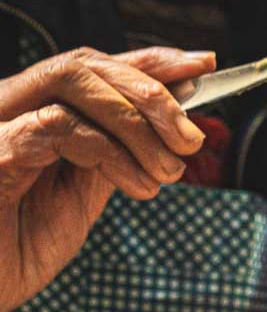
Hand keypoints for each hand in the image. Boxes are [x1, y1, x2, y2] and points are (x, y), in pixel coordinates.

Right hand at [0, 45, 215, 311]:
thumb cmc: (17, 250)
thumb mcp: (80, 198)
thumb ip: (113, 156)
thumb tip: (169, 126)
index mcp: (35, 112)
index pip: (96, 67)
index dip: (150, 61)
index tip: (202, 67)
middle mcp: (13, 106)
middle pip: (88, 64)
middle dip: (152, 93)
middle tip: (189, 139)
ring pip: (75, 82)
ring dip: (136, 123)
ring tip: (166, 170)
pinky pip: (56, 125)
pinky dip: (107, 148)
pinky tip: (134, 182)